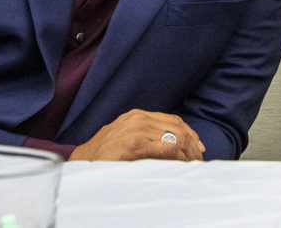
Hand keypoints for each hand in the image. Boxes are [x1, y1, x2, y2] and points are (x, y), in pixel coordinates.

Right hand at [68, 109, 204, 161]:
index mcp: (137, 115)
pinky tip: (181, 164)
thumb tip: (174, 147)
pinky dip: (178, 156)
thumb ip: (147, 136)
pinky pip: (166, 147)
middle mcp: (138, 118)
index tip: (199, 146)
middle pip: (177, 126)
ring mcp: (136, 130)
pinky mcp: (134, 145)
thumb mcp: (126, 137)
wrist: (81, 162)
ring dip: (188, 151)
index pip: (173, 120)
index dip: (190, 133)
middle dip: (193, 143)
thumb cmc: (104, 154)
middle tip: (199, 158)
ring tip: (193, 164)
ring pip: (176, 136)